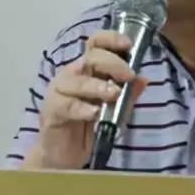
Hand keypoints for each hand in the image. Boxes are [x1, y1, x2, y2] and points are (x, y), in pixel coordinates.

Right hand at [22, 30, 147, 169]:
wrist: (65, 155)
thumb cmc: (89, 125)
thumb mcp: (115, 110)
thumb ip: (128, 94)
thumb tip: (143, 79)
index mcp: (87, 68)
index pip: (96, 43)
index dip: (111, 39)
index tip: (128, 45)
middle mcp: (72, 74)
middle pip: (90, 58)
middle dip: (112, 64)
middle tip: (128, 75)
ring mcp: (59, 90)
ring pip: (77, 80)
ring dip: (98, 86)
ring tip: (114, 94)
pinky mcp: (51, 110)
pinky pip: (66, 105)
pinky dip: (82, 108)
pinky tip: (94, 114)